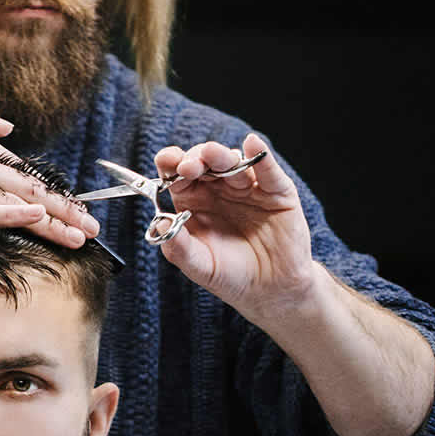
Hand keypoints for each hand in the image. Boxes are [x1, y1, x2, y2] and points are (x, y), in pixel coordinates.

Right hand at [0, 100, 97, 246]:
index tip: (74, 206)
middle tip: (91, 226)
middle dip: (64, 206)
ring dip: (52, 220)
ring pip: (14, 199)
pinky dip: (16, 215)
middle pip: (26, 183)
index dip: (51, 188)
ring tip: (77, 237)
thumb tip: (8, 127)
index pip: (19, 166)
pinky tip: (39, 222)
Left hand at [153, 132, 320, 319]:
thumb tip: (158, 225)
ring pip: (233, 162)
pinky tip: (253, 145)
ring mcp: (247, 187)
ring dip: (221, 156)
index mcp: (193, 199)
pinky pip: (269, 171)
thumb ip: (178, 247)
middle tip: (189, 166)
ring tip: (213, 155)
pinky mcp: (276, 193)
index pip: (177, 173)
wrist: (268, 290)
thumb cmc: (229, 274)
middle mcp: (218, 188)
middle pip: (204, 161)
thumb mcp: (198, 265)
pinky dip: (261, 156)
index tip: (168, 163)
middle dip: (195, 158)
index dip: (171, 163)